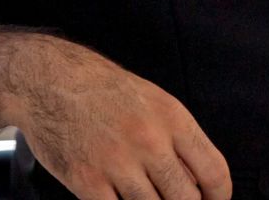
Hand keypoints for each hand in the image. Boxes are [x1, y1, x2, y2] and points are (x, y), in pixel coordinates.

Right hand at [7, 37, 231, 199]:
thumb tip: (199, 181)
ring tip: (147, 198)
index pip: (214, 171)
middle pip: (186, 199)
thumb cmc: (102, 90)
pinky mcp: (87, 181)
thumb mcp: (154, 101)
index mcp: (172, 119)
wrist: (48, 80)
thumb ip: (178, 139)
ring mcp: (117, 163)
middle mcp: (149, 141)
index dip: (220, 198)